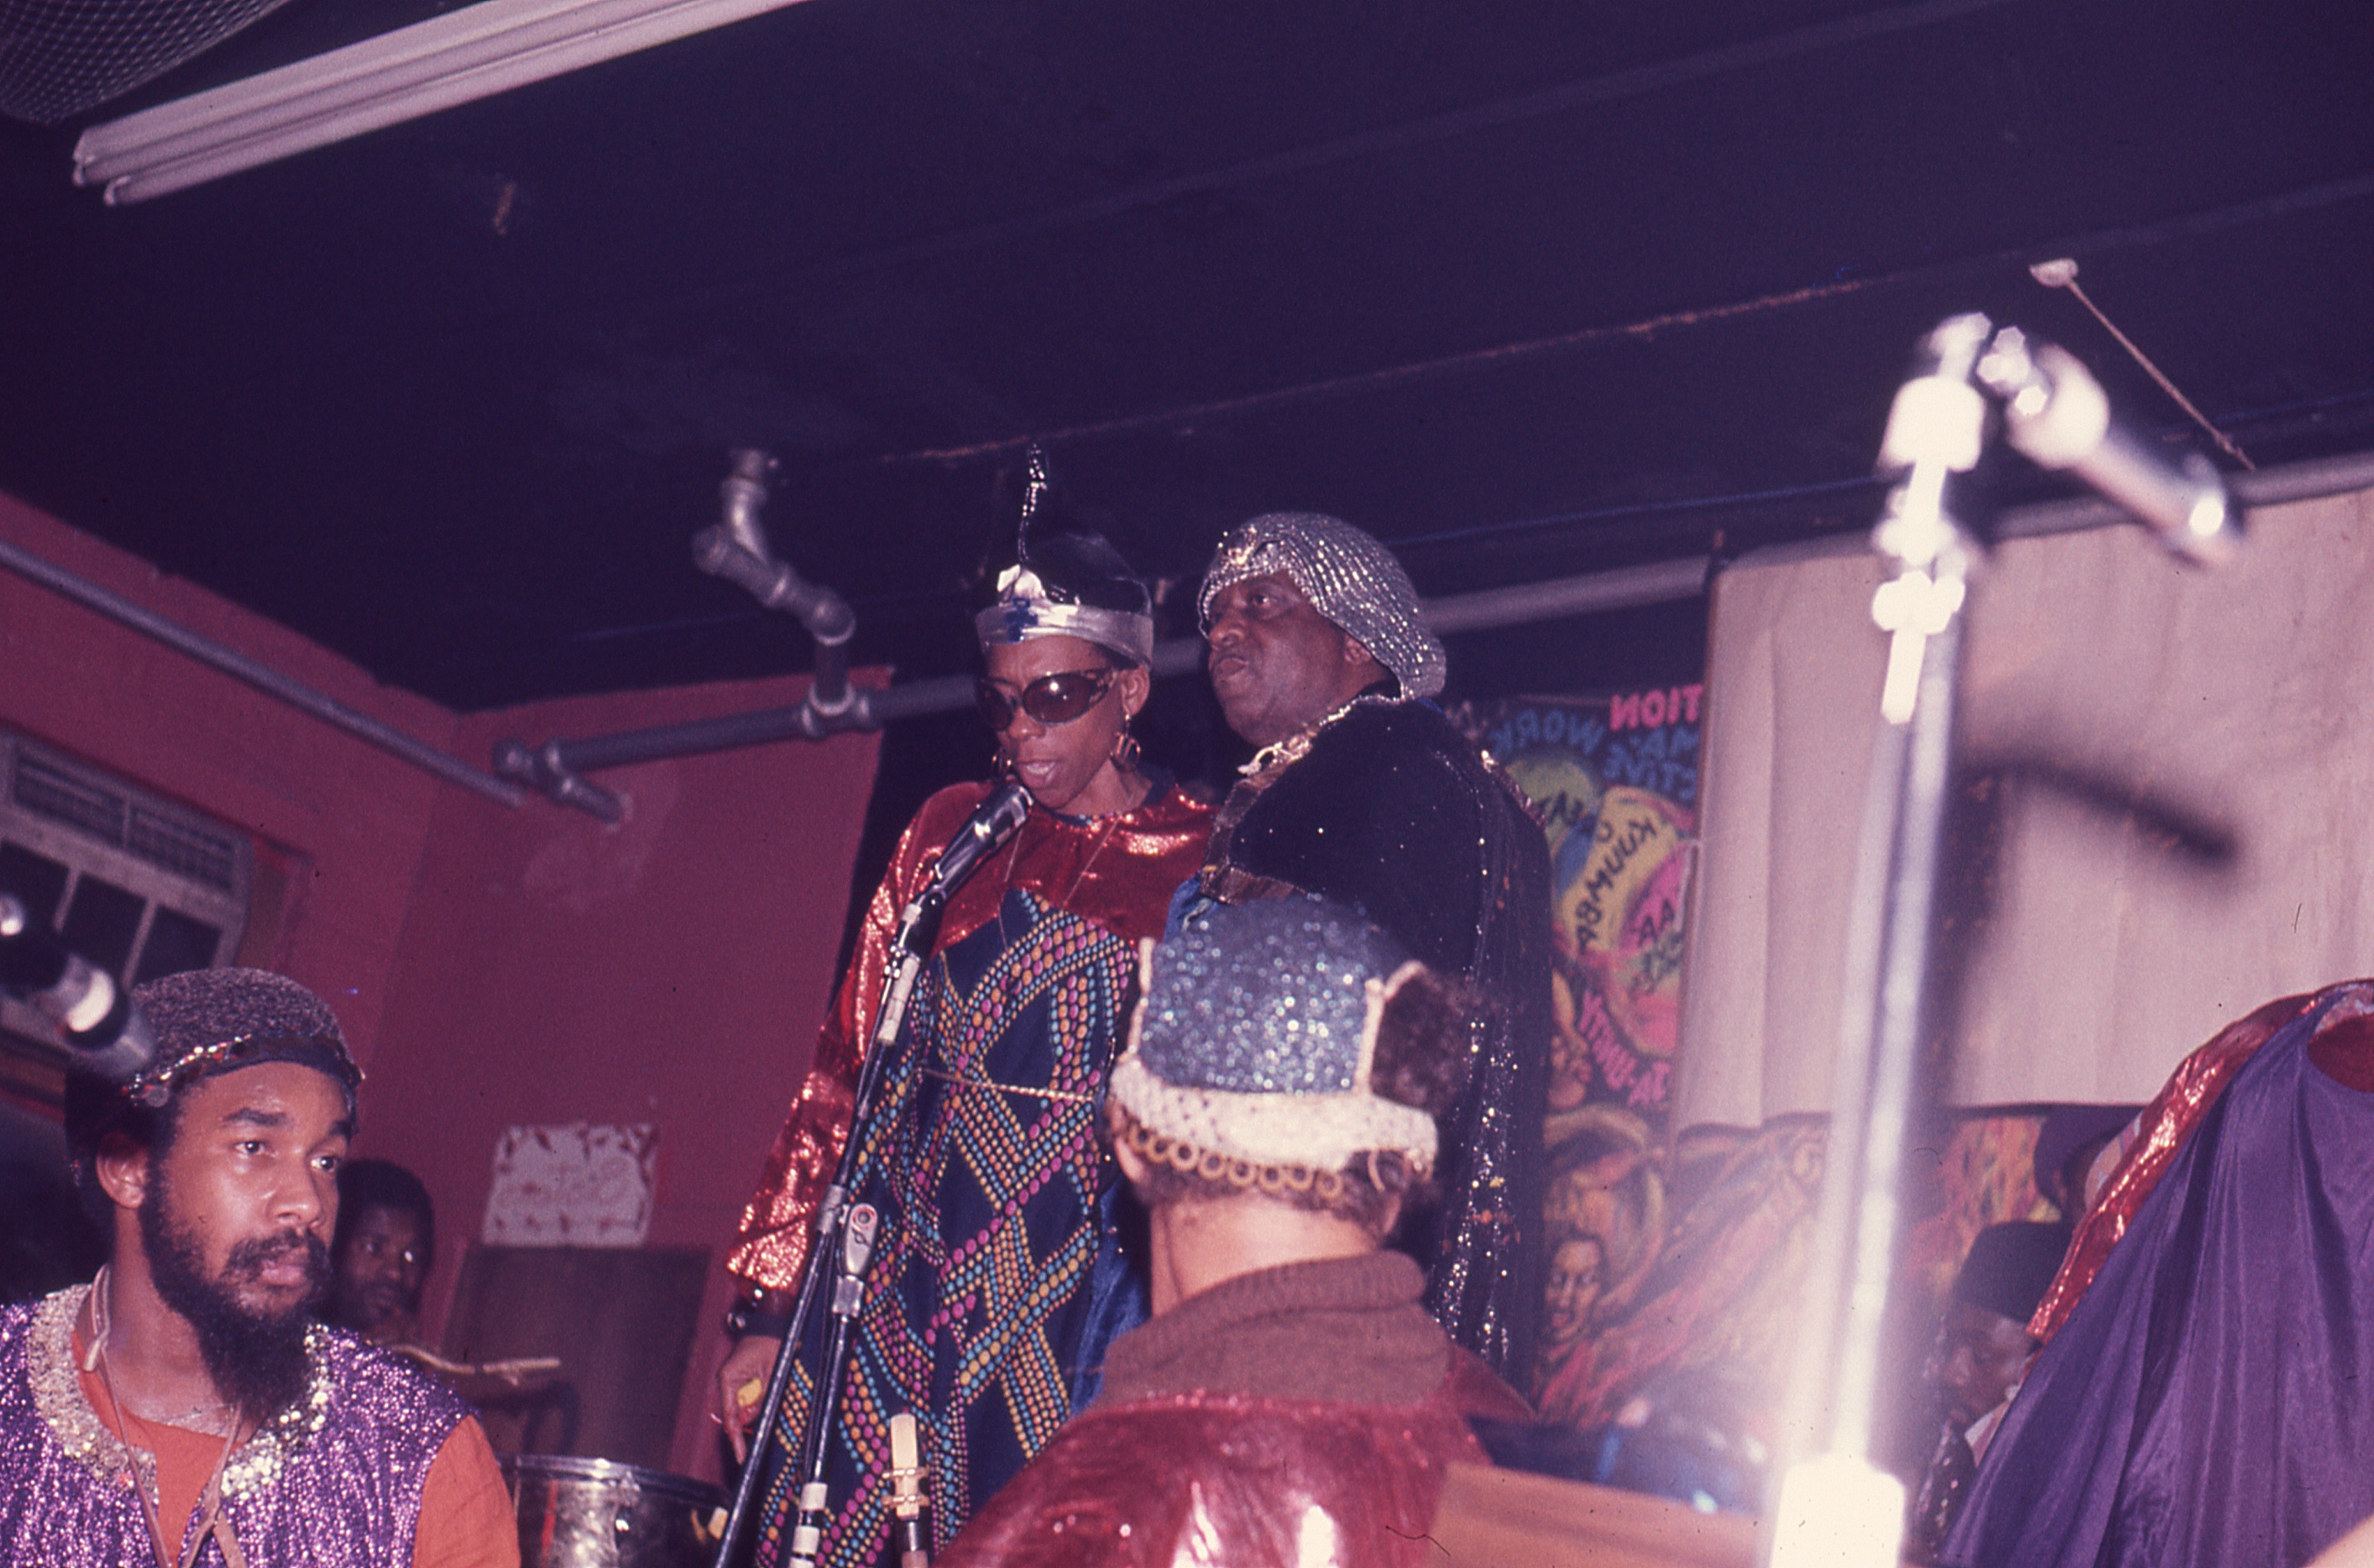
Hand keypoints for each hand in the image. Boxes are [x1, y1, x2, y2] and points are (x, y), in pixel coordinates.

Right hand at [715, 1335, 781, 1463]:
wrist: (772, 1324)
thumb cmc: (772, 1342)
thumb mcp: (772, 1371)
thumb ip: (763, 1396)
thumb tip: (753, 1420)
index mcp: (728, 1378)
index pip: (730, 1415)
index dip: (735, 1438)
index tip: (741, 1456)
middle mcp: (727, 1381)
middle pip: (734, 1415)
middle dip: (745, 1429)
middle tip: (751, 1450)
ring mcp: (733, 1381)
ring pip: (742, 1408)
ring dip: (754, 1413)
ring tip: (766, 1405)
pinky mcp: (742, 1380)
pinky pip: (748, 1399)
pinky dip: (756, 1405)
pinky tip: (765, 1400)